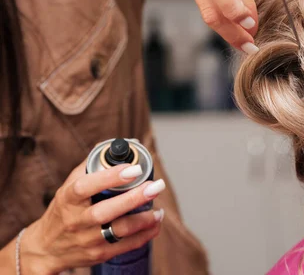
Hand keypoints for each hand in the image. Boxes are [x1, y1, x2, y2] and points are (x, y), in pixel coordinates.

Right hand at [20, 161, 165, 273]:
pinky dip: (144, 235)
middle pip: (105, 211)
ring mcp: (87, 240)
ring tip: (159, 210)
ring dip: (144, 219)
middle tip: (156, 186)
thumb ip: (92, 166)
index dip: (110, 177)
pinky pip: (125, 246)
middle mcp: (76, 220)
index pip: (85, 187)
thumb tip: (118, 145)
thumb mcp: (69, 186)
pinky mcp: (98, 254)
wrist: (47, 248)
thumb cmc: (64, 210)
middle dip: (134, 198)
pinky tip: (155, 224)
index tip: (134, 169)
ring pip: (119, 230)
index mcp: (68, 199)